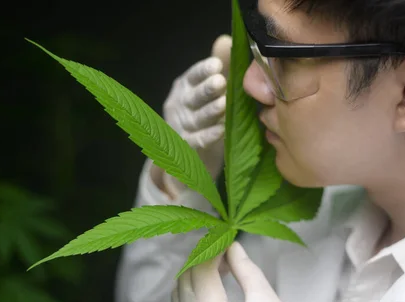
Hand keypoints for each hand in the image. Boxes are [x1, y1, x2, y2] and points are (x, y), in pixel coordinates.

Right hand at [158, 34, 231, 197]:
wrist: (187, 158)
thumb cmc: (202, 117)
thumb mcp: (206, 92)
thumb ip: (216, 67)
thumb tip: (225, 40)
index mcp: (184, 87)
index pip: (192, 76)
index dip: (203, 71)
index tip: (217, 65)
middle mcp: (179, 105)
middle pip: (194, 96)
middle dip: (207, 89)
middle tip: (221, 81)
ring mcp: (180, 127)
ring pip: (197, 118)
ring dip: (210, 111)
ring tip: (223, 105)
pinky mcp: (186, 148)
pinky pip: (197, 141)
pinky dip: (208, 136)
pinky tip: (221, 130)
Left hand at [169, 242, 306, 301]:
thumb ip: (247, 271)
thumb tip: (231, 246)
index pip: (201, 268)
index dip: (212, 247)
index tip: (225, 236)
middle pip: (185, 278)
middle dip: (202, 258)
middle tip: (224, 252)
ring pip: (176, 294)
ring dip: (192, 276)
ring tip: (217, 270)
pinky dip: (185, 296)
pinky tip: (204, 292)